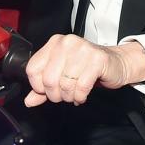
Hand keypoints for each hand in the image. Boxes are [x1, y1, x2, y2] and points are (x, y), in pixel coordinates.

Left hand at [24, 35, 144, 106]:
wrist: (116, 63)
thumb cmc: (87, 68)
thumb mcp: (62, 74)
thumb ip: (43, 87)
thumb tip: (28, 101)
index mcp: (54, 43)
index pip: (33, 69)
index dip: (38, 87)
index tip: (47, 91)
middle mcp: (67, 42)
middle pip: (48, 79)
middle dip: (55, 95)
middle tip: (64, 95)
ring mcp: (83, 49)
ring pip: (65, 84)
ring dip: (69, 96)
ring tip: (75, 93)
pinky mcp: (97, 59)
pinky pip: (81, 86)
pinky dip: (80, 96)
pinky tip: (83, 94)